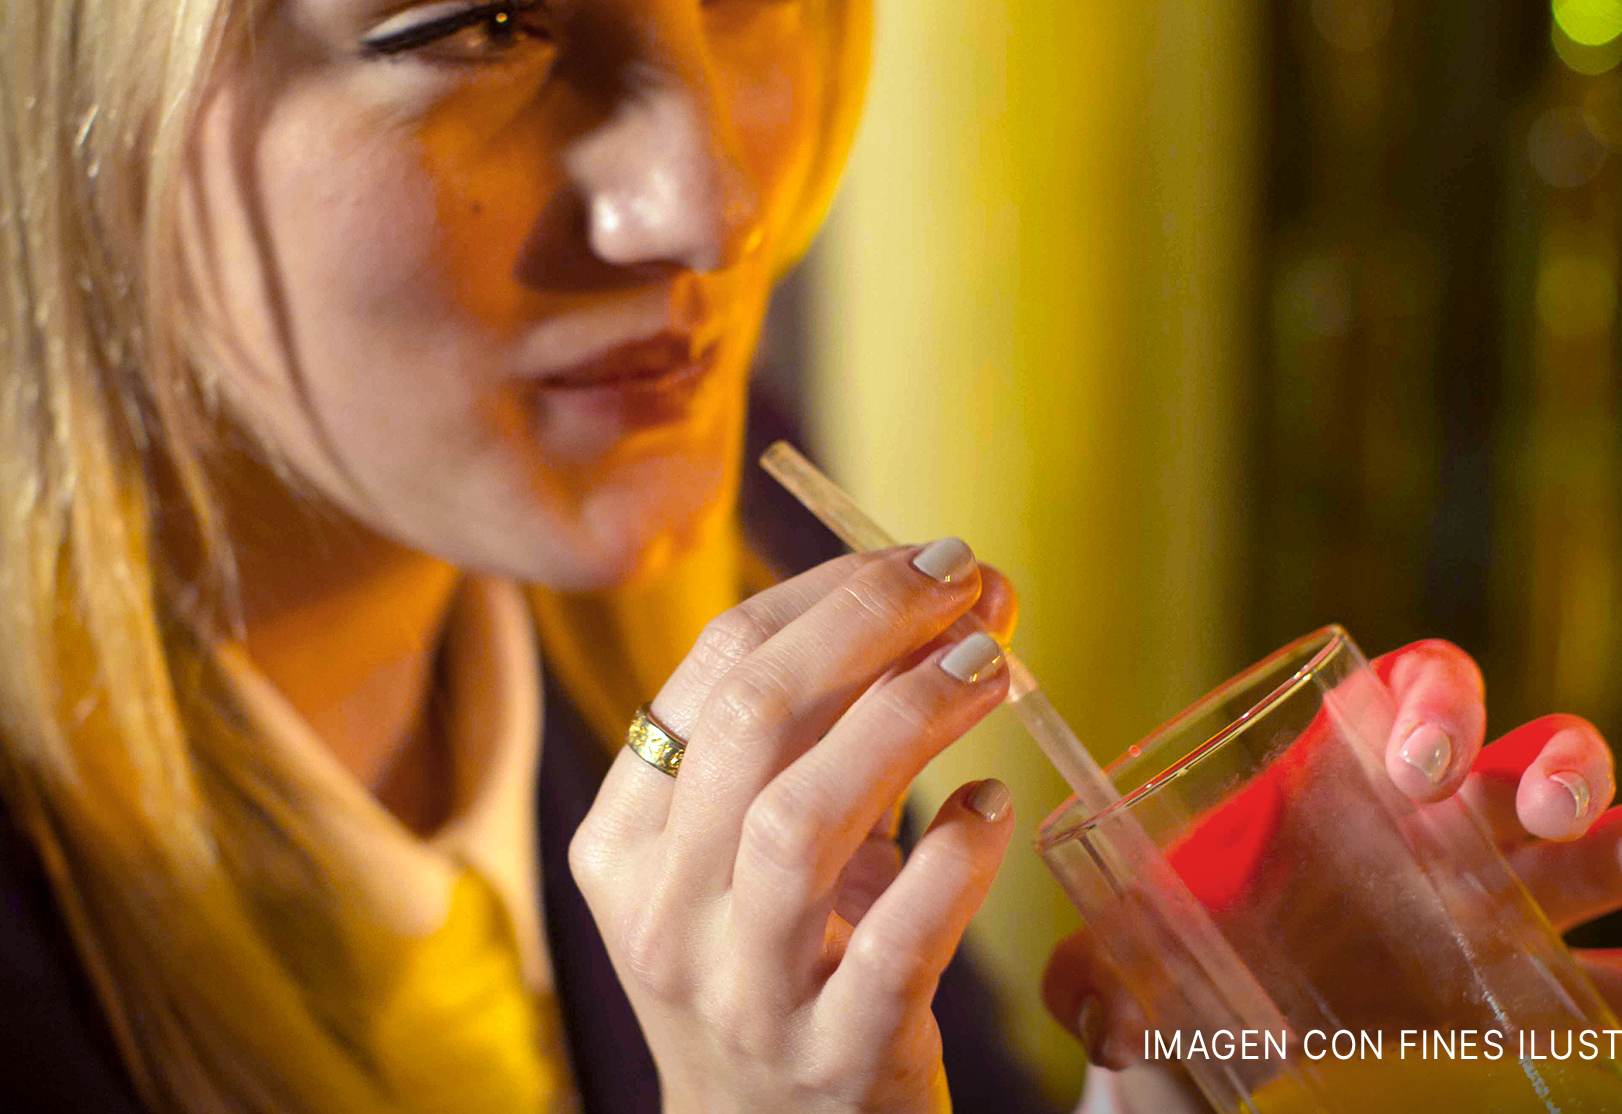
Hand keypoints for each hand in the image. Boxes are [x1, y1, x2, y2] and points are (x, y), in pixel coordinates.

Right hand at [569, 541, 1019, 1113]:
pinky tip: (993, 810)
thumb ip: (811, 737)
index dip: (826, 594)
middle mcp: (663, 915)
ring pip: (799, 819)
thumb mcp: (750, 854)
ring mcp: (741, 993)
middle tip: (971, 580)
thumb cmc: (778, 967)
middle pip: (749, 722)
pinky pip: (894, 944)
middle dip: (870, 624)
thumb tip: (939, 596)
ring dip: (909, 717)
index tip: (923, 560)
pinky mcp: (833, 1060)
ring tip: (996, 665)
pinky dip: (953, 863)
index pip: (711, 672)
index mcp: (625, 845)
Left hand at [1042, 639, 1621, 1077]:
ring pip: (1598, 853)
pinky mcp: (1545, 994)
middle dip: (1539, 766)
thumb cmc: (1175, 987)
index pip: (1403, 700)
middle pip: (1518, 758)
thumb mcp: (1116, 979)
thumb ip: (1100, 983)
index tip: (1407, 760)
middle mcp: (1435, 831)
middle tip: (1530, 808)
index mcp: (1338, 789)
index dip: (1422, 708)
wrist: (1220, 1059)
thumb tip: (1110, 1011)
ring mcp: (1505, 909)